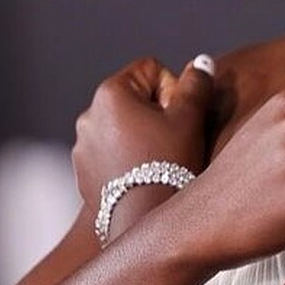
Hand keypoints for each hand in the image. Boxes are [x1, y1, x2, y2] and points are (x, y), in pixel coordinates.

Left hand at [72, 57, 213, 217]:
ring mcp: (82, 145)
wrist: (144, 223)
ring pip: (123, 126)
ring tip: (158, 162)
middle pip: (135, 98)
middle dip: (156, 114)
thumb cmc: (169, 166)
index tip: (177, 120)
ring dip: (141, 136)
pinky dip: (127, 157)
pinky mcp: (83, 170)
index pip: (151, 70)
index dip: (172, 91)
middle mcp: (88, 114)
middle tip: (172, 143)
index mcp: (110, 93)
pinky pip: (110, 151)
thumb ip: (196, 84)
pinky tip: (143, 177)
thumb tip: (201, 61)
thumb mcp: (189, 120)